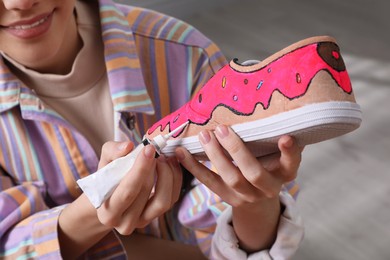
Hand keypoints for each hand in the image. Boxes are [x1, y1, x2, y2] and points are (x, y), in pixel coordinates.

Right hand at [97, 141, 182, 234]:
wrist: (111, 197)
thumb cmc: (107, 179)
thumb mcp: (104, 163)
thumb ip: (112, 151)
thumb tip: (128, 146)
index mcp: (108, 213)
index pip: (127, 192)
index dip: (140, 170)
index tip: (148, 149)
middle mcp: (126, 223)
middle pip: (145, 194)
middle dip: (153, 168)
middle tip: (156, 150)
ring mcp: (144, 221)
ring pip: (163, 201)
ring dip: (167, 175)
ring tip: (163, 157)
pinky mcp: (158, 215)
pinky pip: (172, 198)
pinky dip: (175, 178)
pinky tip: (170, 163)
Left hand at [175, 125, 302, 251]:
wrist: (258, 201)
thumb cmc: (269, 168)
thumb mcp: (278, 158)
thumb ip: (276, 140)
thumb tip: (274, 109)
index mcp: (284, 174)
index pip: (291, 164)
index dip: (290, 153)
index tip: (286, 137)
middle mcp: (267, 187)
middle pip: (253, 172)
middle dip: (237, 150)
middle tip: (222, 128)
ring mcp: (246, 195)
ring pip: (230, 177)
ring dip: (214, 155)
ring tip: (204, 135)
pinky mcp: (226, 197)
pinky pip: (208, 182)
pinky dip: (193, 167)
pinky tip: (181, 153)